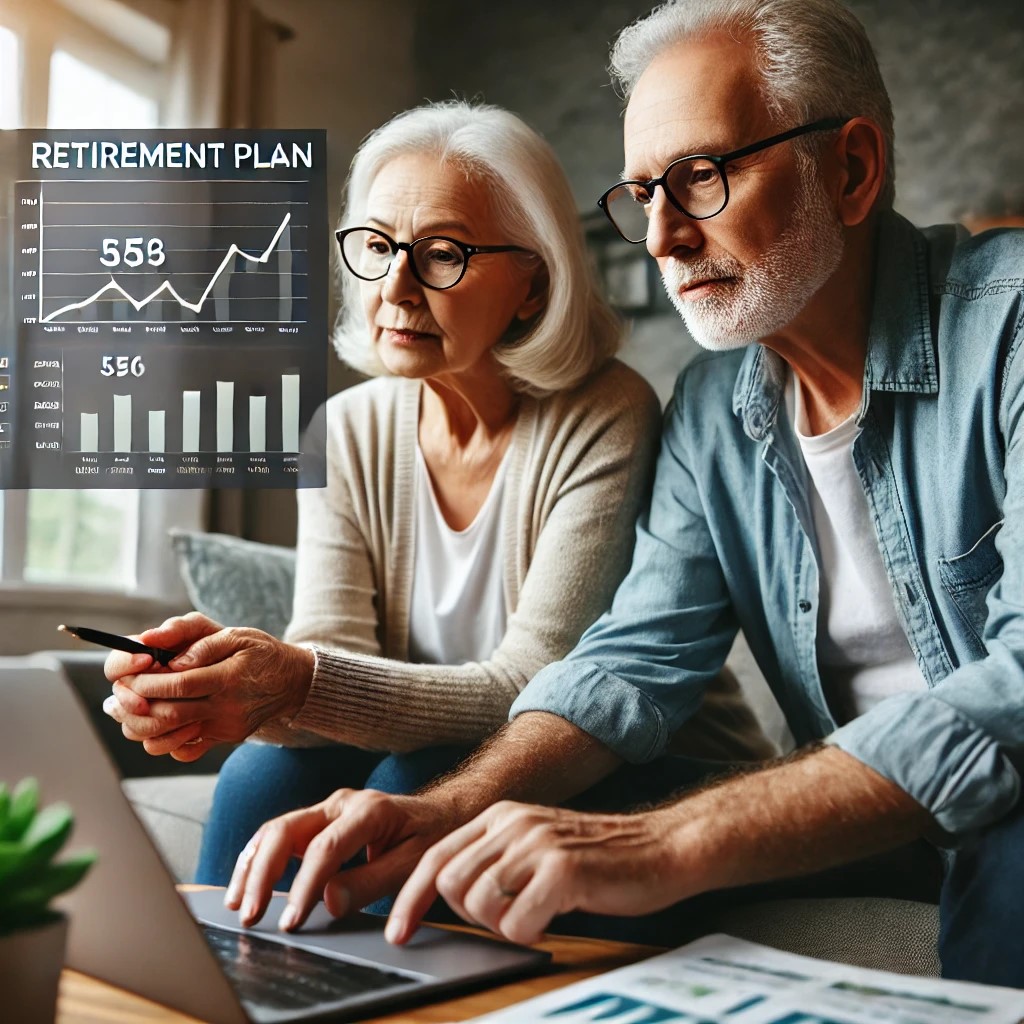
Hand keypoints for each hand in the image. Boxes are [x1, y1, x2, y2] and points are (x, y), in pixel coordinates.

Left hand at [102, 611, 313, 760]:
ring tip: (130, 708)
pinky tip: (157, 722)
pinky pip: (184, 751)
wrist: (292, 682)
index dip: (147, 681)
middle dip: (136, 703)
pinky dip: (163, 741)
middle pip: (168, 715)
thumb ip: (201, 641)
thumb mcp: (237, 634)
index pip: (178, 685)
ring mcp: (224, 727)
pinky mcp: (223, 739)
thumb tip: (169, 657)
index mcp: (229, 677)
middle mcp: (226, 708)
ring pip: (170, 738)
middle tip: (122, 692)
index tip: (130, 674)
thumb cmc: (260, 652)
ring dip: (141, 726)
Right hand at [224, 788, 458, 931]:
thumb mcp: (415, 863)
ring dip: (252, 867)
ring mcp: (328, 809)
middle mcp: (342, 803)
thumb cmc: (432, 836)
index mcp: (369, 810)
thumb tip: (329, 902)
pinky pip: (280, 836)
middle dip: (262, 874)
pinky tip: (245, 886)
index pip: (325, 848)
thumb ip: (372, 882)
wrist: (443, 812)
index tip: (291, 921)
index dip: (304, 886)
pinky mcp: (319, 821)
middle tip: (250, 915)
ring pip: (276, 830)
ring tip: (238, 905)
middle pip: (287, 830)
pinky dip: (258, 860)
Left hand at [388, 801, 686, 945]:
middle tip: (506, 918)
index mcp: (501, 816)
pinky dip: (528, 933)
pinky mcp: (563, 871)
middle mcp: (513, 823)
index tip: (399, 932)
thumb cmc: (598, 857)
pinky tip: (553, 917)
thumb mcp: (535, 844)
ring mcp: (537, 844)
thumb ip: (495, 859)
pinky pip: (517, 924)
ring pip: (478, 904)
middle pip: (449, 883)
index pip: (435, 856)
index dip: (411, 898)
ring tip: (533, 913)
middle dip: (468, 916)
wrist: (660, 847)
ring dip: (500, 925)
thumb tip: (446, 895)